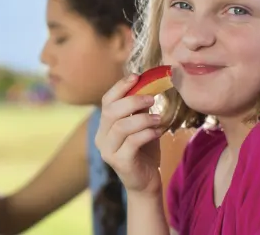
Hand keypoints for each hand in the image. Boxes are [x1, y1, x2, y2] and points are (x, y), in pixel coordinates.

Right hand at [95, 74, 162, 194]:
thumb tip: (149, 85)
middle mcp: (101, 137)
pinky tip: (158, 132)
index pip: (106, 101)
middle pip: (110, 111)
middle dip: (132, 101)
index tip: (136, 77)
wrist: (146, 183)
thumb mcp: (141, 126)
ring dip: (142, 119)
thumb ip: (140, 110)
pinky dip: (146, 133)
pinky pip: (132, 142)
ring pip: (121, 126)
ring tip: (159, 118)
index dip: (120, 87)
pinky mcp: (119, 162)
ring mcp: (107, 151)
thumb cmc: (144, 152)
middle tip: (152, 98)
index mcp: (104, 126)